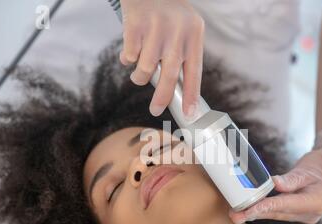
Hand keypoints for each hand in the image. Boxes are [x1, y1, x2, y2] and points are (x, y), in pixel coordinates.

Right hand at [120, 0, 204, 116]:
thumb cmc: (166, 11)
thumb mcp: (183, 28)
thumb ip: (181, 54)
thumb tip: (173, 89)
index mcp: (194, 34)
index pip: (194, 72)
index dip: (192, 95)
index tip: (189, 114)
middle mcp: (178, 31)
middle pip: (170, 75)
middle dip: (162, 98)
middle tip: (155, 110)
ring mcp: (156, 27)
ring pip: (146, 69)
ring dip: (140, 76)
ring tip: (139, 72)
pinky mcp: (136, 24)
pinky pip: (130, 56)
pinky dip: (128, 59)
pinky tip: (131, 49)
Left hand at [229, 129, 321, 223]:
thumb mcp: (307, 168)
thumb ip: (291, 179)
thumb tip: (274, 184)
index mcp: (317, 202)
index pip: (285, 205)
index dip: (265, 207)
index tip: (248, 210)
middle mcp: (311, 213)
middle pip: (278, 213)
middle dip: (254, 214)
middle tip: (234, 215)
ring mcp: (305, 215)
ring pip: (276, 213)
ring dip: (256, 213)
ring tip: (236, 214)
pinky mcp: (298, 212)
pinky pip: (278, 211)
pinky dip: (264, 209)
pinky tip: (248, 210)